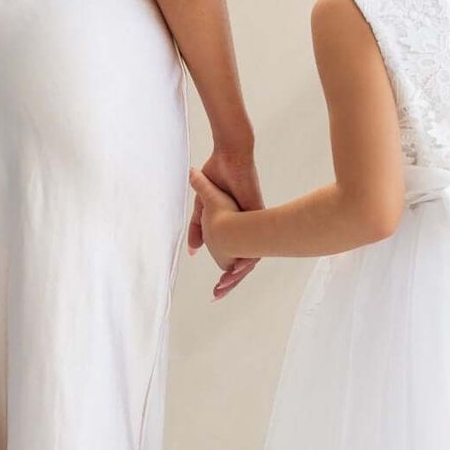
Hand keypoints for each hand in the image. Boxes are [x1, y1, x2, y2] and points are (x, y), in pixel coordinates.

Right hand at [187, 146, 262, 298]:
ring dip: (239, 270)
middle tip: (219, 292)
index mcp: (235, 223)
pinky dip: (248, 254)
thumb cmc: (217, 176)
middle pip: (243, 258)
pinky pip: (257, 238)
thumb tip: (192, 248)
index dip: (224, 270)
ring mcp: (253, 219)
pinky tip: (240, 267)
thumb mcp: (202, 205)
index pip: (232, 253)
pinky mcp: (257, 211)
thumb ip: (196, 225)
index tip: (216, 287)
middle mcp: (247, 224)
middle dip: (232, 277)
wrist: (230, 157)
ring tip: (226, 284)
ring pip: (252, 252)